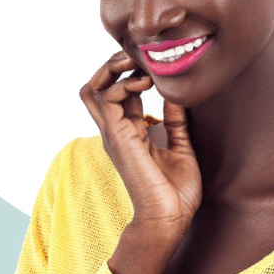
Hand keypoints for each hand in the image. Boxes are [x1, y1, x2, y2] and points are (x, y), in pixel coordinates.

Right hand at [80, 50, 201, 229]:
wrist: (171, 218)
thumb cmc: (176, 191)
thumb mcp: (181, 146)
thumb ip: (176, 119)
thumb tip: (176, 93)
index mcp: (129, 131)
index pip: (119, 91)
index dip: (131, 71)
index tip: (152, 62)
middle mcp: (116, 130)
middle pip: (96, 87)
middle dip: (113, 65)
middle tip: (137, 55)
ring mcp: (113, 133)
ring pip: (92, 89)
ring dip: (113, 68)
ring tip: (136, 62)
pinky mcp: (117, 136)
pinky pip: (107, 99)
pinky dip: (123, 83)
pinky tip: (145, 82)